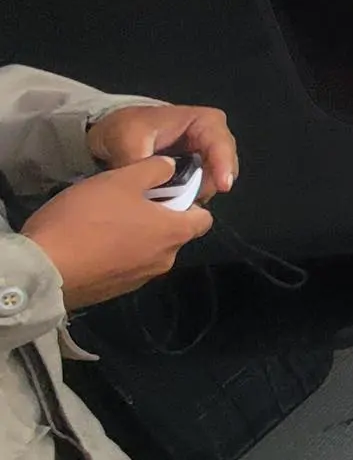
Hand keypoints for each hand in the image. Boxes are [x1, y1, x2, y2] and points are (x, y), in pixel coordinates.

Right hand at [21, 157, 213, 308]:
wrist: (42, 269)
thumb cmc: (87, 218)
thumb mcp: (121, 180)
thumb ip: (154, 170)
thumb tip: (172, 168)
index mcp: (174, 234)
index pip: (203, 219)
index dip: (191, 201)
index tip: (168, 189)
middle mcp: (164, 261)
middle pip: (174, 234)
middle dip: (159, 217)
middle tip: (130, 200)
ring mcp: (139, 280)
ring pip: (149, 251)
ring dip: (136, 235)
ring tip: (106, 219)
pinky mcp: (113, 292)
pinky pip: (125, 267)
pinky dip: (117, 254)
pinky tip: (92, 242)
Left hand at [87, 103, 236, 200]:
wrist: (119, 132)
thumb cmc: (128, 127)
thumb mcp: (128, 139)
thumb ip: (141, 162)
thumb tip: (151, 185)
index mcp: (205, 122)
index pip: (222, 144)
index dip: (224, 165)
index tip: (222, 186)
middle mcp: (213, 139)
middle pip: (222, 168)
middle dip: (205, 186)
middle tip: (181, 199)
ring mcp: (208, 158)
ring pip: (213, 184)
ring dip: (193, 195)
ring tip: (167, 198)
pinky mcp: (200, 174)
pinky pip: (201, 191)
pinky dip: (187, 198)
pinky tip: (168, 200)